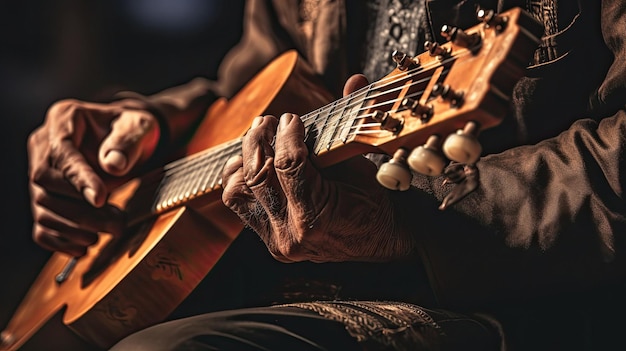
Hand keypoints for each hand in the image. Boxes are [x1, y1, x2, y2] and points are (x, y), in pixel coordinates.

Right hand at [27, 98, 160, 255]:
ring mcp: (40, 171)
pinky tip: (84, 246)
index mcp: (63, 118)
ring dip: (74, 228)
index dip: (78, 179)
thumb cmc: (133, 130)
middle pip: (46, 184)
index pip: (61, 154)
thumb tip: (112, 166)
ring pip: (42, 208)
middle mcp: (43, 144)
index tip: (101, 199)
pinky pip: (41, 225)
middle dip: (82, 209)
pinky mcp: (45, 196)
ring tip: (109, 231)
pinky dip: (60, 240)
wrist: (129, 140)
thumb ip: (127, 142)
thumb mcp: (139, 127)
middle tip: (117, 222)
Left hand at [221, 75, 414, 262]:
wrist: (376, 241)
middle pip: (257, 176)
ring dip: (244, 160)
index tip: (291, 118)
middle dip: (258, 141)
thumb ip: (354, 123)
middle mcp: (291, 233)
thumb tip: (355, 80)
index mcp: (318, 217)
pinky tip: (253, 162)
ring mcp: (276, 239)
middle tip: (268, 122)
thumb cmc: (372, 203)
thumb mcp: (363, 164)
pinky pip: (240, 203)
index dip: (286, 134)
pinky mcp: (268, 238)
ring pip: (238, 191)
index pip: (289, 165)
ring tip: (258, 140)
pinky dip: (240, 179)